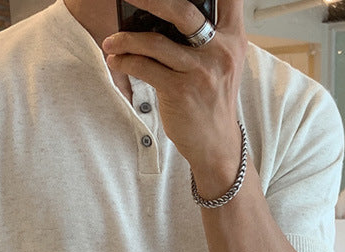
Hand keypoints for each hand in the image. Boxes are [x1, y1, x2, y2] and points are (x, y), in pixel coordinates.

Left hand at [102, 0, 247, 195]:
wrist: (216, 145)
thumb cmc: (212, 102)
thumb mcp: (222, 64)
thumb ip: (207, 38)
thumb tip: (165, 16)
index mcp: (232, 38)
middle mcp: (219, 51)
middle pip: (182, 9)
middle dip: (150, 0)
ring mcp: (199, 71)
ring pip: (155, 41)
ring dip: (126, 39)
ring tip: (112, 42)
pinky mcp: (180, 91)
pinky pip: (145, 67)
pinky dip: (126, 62)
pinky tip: (117, 61)